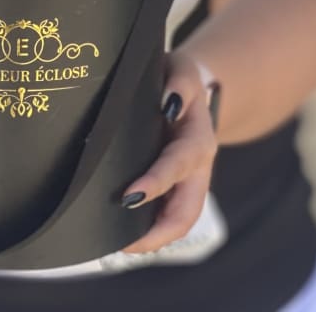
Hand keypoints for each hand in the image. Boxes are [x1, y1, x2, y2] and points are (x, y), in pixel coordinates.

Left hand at [119, 50, 218, 254]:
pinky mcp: (178, 187)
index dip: (156, 184)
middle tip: (121, 243)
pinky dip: (151, 230)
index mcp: (199, 139)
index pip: (178, 166)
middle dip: (157, 233)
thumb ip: (178, 82)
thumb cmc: (179, 78)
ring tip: (117, 245)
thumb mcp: (182, 69)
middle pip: (186, 212)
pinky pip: (169, 216)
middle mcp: (198, 167)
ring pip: (179, 222)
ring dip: (153, 238)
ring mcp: (190, 181)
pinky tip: (124, 235)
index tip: (128, 197)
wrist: (191, 87)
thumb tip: (168, 103)